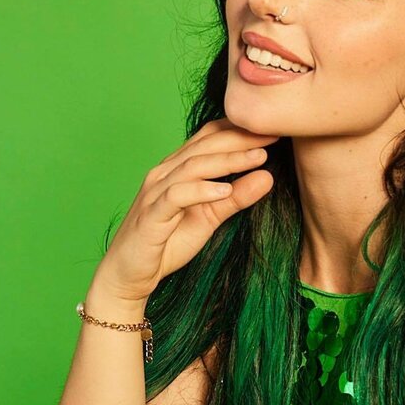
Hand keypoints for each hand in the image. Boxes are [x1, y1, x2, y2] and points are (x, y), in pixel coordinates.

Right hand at [92, 118, 278, 303]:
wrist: (129, 275)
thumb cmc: (167, 243)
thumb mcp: (210, 218)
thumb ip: (236, 197)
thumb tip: (268, 176)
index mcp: (178, 169)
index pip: (210, 138)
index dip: (241, 131)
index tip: (275, 129)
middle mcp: (165, 173)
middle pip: (205, 146)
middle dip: (241, 139)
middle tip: (275, 135)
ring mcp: (155, 192)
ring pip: (193, 166)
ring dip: (228, 161)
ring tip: (259, 158)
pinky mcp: (151, 215)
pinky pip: (177, 196)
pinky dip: (202, 190)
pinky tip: (225, 189)